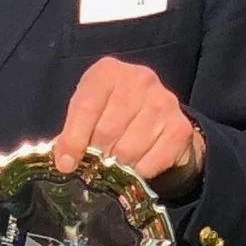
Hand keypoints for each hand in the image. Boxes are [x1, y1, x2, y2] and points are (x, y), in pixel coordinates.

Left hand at [51, 57, 204, 196]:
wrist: (157, 114)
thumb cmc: (111, 112)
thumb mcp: (88, 111)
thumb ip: (72, 132)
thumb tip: (65, 163)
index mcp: (108, 72)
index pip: (86, 107)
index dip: (73, 139)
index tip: (67, 164)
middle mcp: (139, 80)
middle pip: (107, 131)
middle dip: (96, 156)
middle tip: (95, 166)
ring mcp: (163, 102)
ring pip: (128, 150)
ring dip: (118, 167)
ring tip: (115, 166)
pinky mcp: (180, 127)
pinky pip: (151, 162)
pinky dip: (139, 174)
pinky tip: (135, 168)